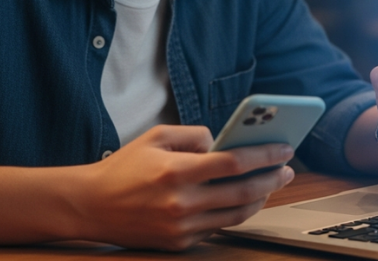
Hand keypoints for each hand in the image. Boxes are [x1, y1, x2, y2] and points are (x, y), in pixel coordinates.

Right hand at [75, 124, 294, 250]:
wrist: (90, 206)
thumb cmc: (124, 168)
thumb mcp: (156, 137)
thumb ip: (194, 135)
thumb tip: (223, 142)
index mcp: (176, 171)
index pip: (233, 163)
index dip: (264, 155)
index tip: (284, 148)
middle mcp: (181, 203)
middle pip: (242, 192)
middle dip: (271, 179)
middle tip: (287, 169)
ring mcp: (181, 228)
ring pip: (235, 215)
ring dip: (259, 199)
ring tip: (270, 185)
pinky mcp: (178, 243)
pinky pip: (217, 228)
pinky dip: (234, 214)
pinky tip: (243, 200)